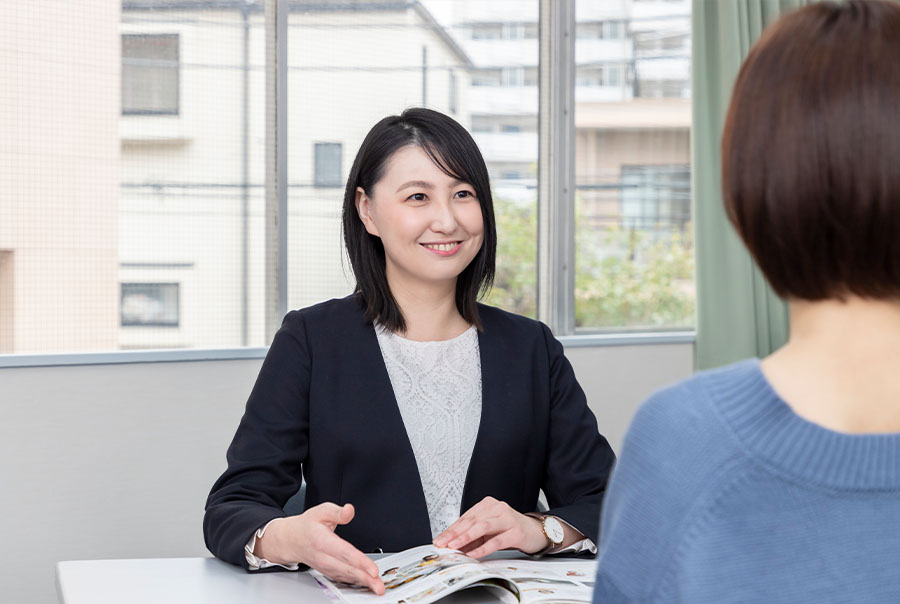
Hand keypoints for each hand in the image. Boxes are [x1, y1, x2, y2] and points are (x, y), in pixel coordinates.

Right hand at [256, 503, 384, 594]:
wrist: (291, 540)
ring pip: (346, 577)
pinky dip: (355, 583)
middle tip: (379, 586)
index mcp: (322, 541)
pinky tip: (367, 584)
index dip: (359, 562)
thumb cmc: (307, 526)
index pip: (343, 553)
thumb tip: (349, 511)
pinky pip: (343, 579)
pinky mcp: (328, 572)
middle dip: (364, 578)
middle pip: (346, 569)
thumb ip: (337, 512)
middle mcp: (323, 557)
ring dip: (362, 583)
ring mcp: (325, 567)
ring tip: (377, 587)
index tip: (372, 570)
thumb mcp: (321, 511)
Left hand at [432, 496, 547, 558]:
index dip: (451, 529)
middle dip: (454, 533)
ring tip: (454, 547)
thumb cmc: (510, 530)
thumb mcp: (488, 531)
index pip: (465, 517)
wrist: (535, 531)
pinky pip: (496, 541)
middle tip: (443, 543)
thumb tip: (452, 545)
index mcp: (488, 504)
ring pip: (482, 527)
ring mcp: (508, 518)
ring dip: (465, 538)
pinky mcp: (516, 531)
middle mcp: (497, 508)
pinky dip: (482, 548)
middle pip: (471, 520)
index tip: (440, 539)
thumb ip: (472, 536)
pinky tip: (473, 554)